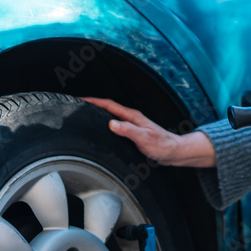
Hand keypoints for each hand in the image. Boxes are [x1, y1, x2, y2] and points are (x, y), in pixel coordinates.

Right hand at [81, 97, 216, 167]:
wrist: (174, 152)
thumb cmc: (162, 146)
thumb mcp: (144, 139)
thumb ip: (129, 130)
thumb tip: (111, 123)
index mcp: (132, 116)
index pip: (109, 105)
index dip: (93, 101)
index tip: (79, 99)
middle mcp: (131, 118)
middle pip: (107, 108)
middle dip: (92, 105)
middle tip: (76, 106)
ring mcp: (132, 125)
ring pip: (110, 117)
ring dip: (97, 114)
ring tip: (83, 116)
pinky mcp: (132, 133)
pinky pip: (115, 126)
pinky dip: (104, 124)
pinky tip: (100, 131)